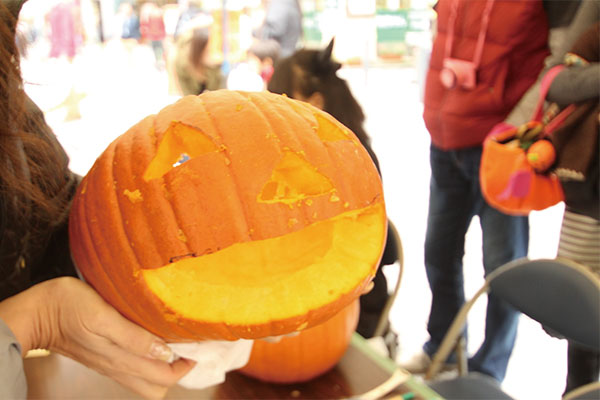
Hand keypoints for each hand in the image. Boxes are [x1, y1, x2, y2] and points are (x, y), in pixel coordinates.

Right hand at [0, 277, 193, 398]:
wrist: (38, 312)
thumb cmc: (69, 307)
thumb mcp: (103, 316)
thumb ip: (134, 338)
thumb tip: (165, 352)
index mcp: (121, 359)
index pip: (164, 377)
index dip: (185, 366)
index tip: (197, 345)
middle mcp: (119, 366)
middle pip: (157, 385)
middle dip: (178, 369)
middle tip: (189, 344)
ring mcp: (111, 363)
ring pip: (146, 379)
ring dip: (165, 366)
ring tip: (177, 342)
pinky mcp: (105, 356)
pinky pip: (134, 368)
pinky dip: (150, 360)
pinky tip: (156, 341)